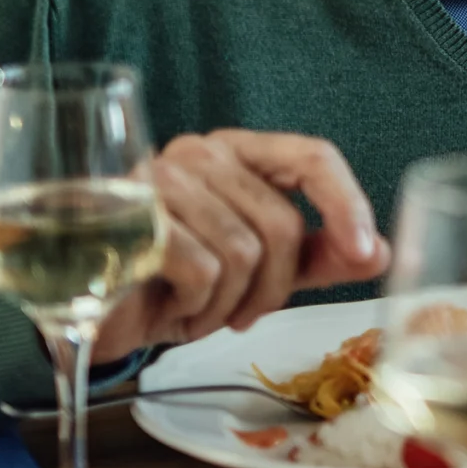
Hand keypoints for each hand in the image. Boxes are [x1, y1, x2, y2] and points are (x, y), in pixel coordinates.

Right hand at [91, 129, 389, 365]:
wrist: (86, 312)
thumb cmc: (169, 285)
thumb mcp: (255, 273)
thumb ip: (315, 257)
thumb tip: (380, 253)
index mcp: (235, 153)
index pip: (311, 156)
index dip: (346, 205)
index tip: (365, 254)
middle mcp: (197, 154)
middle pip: (280, 222)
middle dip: (273, 287)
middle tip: (243, 314)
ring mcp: (157, 180)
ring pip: (242, 252)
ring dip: (228, 304)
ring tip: (198, 310)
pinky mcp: (127, 219)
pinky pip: (201, 269)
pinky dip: (194, 305)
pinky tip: (168, 307)